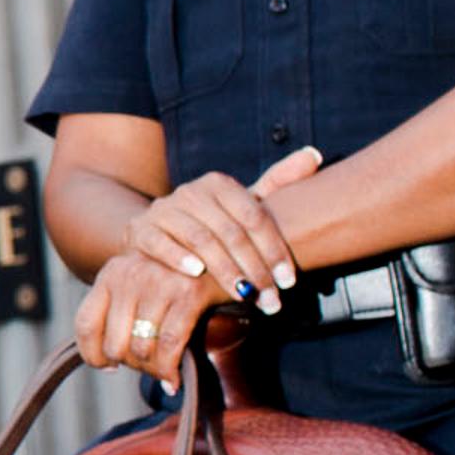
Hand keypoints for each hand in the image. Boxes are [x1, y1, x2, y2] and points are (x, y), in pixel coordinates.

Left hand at [75, 248, 234, 382]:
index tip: (109, 367)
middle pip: (114, 344)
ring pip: (142, 348)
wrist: (222, 250)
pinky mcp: (189, 292)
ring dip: (153, 370)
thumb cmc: (175, 277)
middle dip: (131, 365)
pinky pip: (170, 344)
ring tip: (162, 370)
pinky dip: (170, 369)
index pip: (85, 324)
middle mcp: (130, 274)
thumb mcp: (138, 284)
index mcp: (110, 273)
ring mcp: (159, 281)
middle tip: (146, 367)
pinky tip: (174, 379)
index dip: (93, 355)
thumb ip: (118, 313)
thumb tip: (107, 362)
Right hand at [118, 147, 321, 306]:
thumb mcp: (242, 204)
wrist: (156, 232)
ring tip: (245, 296)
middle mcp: (191, 192)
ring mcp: (163, 210)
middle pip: (230, 232)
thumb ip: (278, 182)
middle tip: (272, 299)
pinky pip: (160, 242)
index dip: (274, 249)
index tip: (289, 281)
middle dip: (255, 269)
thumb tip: (315, 155)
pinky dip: (178, 257)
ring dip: (225, 271)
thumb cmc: (211, 224)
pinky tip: (196, 275)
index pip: (254, 217)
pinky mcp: (140, 229)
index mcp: (219, 184)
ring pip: (200, 240)